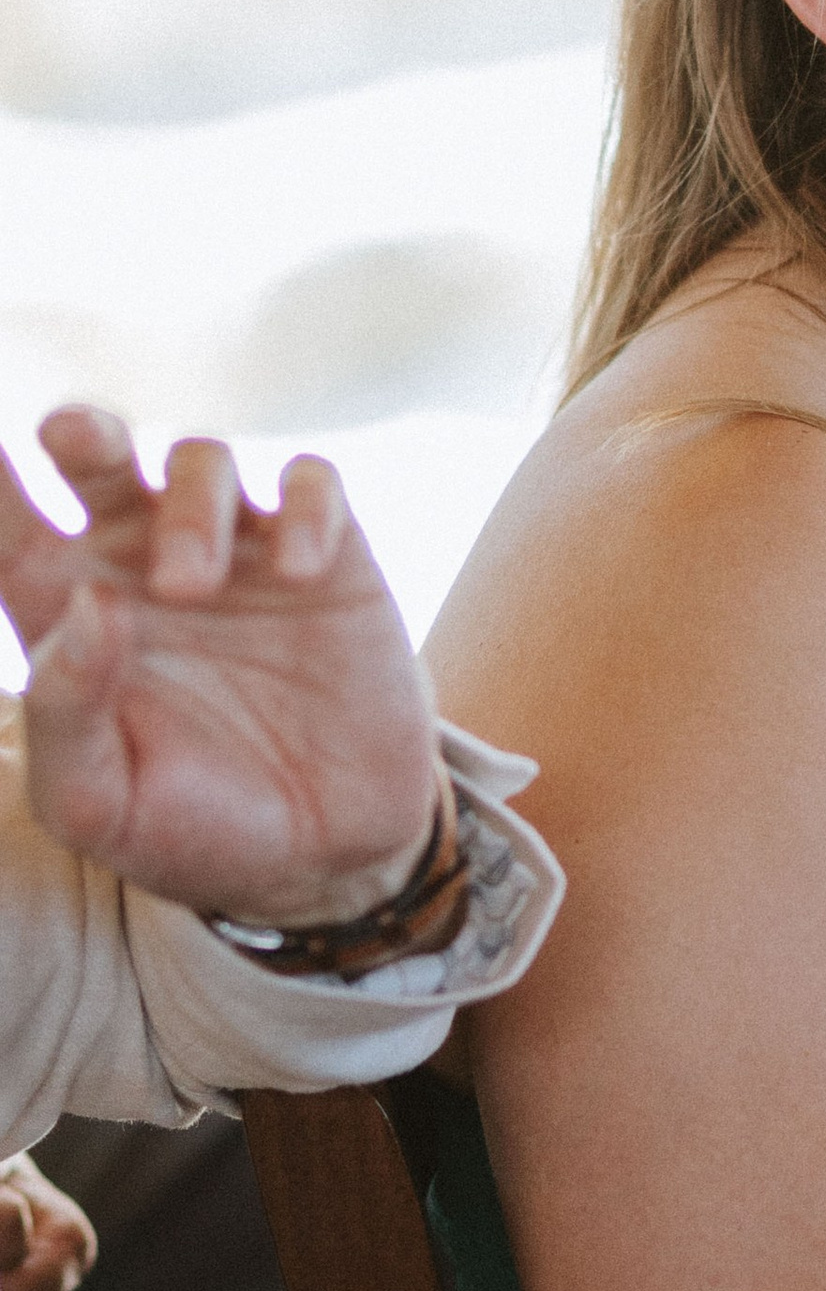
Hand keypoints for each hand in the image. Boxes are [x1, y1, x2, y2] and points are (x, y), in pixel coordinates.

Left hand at [0, 411, 437, 928]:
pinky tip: (300, 569)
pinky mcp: (329, 560)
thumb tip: (88, 605)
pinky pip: (313, 486)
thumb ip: (64, 713)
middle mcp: (142, 565)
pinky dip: (304, 508)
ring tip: (195, 586)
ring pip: (200, 462)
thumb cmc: (191, 827)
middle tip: (77, 443)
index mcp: (67, 612)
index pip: (6, 525)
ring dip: (190, 506)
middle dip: (82, 432)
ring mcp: (239, 554)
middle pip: (97, 457)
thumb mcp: (98, 804)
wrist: (325, 858)